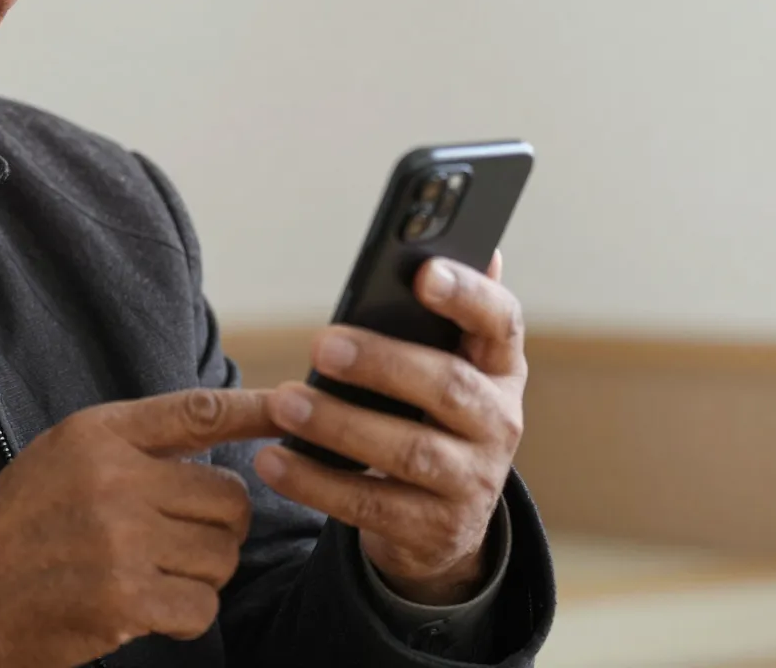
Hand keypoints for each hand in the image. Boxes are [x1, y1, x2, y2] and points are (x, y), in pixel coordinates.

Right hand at [0, 387, 275, 667]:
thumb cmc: (21, 525)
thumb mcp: (65, 457)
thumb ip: (136, 444)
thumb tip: (221, 438)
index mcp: (99, 434)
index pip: (198, 413)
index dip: (256, 410)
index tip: (295, 407)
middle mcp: (113, 478)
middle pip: (229, 500)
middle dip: (217, 528)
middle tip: (177, 542)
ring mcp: (120, 539)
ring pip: (222, 556)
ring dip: (200, 575)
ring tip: (151, 573)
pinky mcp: (124, 598)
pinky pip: (201, 605)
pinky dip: (184, 614)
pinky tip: (145, 607)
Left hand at [254, 252, 524, 605]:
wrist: (442, 523)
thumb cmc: (431, 418)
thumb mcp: (445, 367)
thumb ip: (445, 317)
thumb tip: (481, 245)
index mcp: (500, 368)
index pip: (501, 322)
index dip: (468, 295)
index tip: (422, 272)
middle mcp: (499, 423)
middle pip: (448, 387)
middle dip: (382, 363)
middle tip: (320, 344)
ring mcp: (473, 482)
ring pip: (408, 451)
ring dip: (340, 425)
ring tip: (284, 403)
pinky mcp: (434, 530)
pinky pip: (371, 504)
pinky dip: (316, 483)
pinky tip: (274, 461)